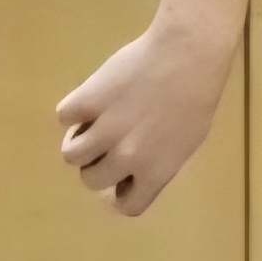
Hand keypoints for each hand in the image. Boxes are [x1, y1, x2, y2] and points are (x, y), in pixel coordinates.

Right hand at [57, 14, 238, 218]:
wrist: (187, 54)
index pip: (128, 206)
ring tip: (92, 123)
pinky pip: (65, 116)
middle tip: (106, 144)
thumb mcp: (187, 140)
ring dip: (79, 140)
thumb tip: (130, 175)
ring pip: (71, 155)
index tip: (118, 182)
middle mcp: (127, 157)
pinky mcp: (86, 102)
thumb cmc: (196, 96)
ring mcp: (105, 130)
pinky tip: (93, 98)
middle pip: (91, 180)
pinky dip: (74, 108)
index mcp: (156, 171)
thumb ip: (158, 162)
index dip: (119, 194)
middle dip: (97, 165)